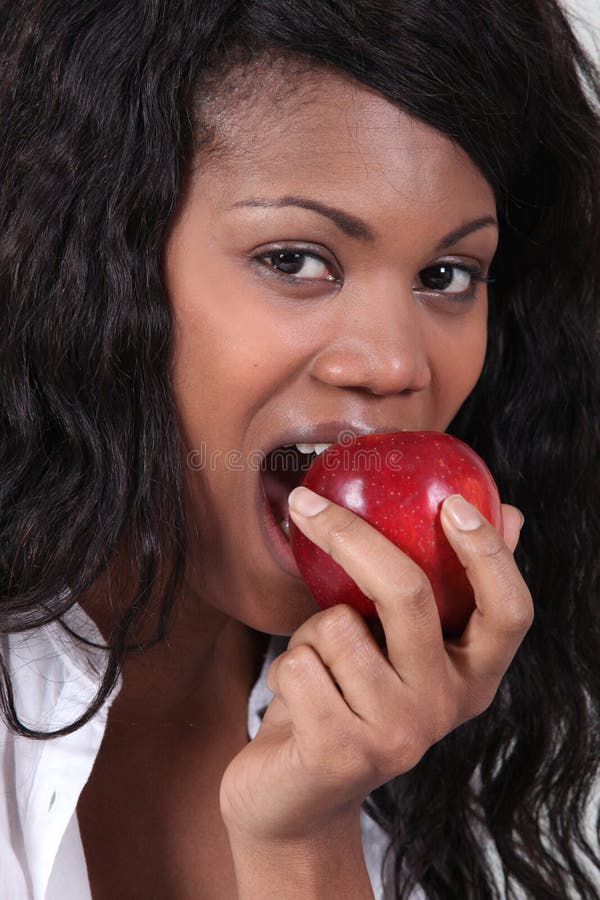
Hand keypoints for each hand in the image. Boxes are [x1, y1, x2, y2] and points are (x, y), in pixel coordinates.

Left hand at [220, 491, 531, 848]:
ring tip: (316, 671)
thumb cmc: (348, 700)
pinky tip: (295, 703)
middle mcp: (444, 708)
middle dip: (348, 536)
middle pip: (409, 595)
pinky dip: (284, 670)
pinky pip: (298, 663)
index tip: (453, 501)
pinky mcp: (341, 754)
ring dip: (308, 634)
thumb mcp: (399, 645)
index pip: (510, 611)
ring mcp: (396, 736)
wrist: (294, 798)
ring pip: (336, 625)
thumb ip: (446, 586)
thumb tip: (510, 512)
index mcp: (471, 676)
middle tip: (303, 502)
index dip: (489, 554)